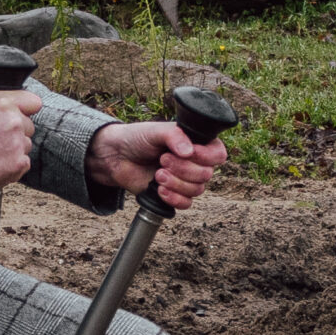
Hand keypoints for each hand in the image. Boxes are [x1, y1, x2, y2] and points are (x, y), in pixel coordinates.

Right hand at [0, 83, 40, 193]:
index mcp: (4, 103)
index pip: (34, 102)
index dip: (27, 109)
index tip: (21, 115)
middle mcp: (15, 122)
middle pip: (29, 126)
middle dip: (17, 131)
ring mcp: (18, 144)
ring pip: (26, 144)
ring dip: (15, 148)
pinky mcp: (19, 163)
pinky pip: (24, 161)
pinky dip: (13, 164)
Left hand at [87, 120, 227, 209]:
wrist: (117, 157)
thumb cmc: (137, 138)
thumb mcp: (156, 130)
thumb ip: (174, 136)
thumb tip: (189, 151)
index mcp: (196, 143)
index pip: (218, 154)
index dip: (207, 156)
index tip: (189, 153)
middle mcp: (194, 162)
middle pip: (206, 174)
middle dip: (183, 169)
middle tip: (163, 160)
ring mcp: (185, 180)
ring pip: (197, 190)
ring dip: (176, 183)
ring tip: (157, 174)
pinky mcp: (174, 194)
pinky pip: (186, 204)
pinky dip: (174, 198)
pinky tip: (159, 190)